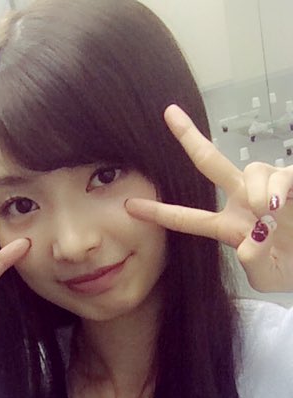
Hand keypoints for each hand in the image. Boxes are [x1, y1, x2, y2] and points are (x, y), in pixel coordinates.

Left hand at [126, 104, 292, 292]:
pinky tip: (280, 205)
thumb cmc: (290, 268)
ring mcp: (267, 188)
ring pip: (252, 170)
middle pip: (210, 163)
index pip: (186, 219)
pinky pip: (281, 175)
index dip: (159, 212)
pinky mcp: (292, 181)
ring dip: (258, 191)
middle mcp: (243, 200)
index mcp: (227, 226)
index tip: (129, 206)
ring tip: (268, 213)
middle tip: (168, 113)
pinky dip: (278, 189)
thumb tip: (250, 242)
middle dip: (189, 138)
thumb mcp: (267, 276)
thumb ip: (255, 262)